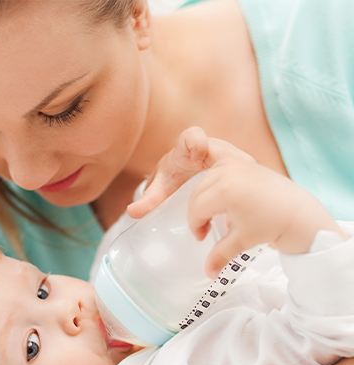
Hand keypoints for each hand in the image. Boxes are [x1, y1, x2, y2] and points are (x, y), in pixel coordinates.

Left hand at [127, 126, 253, 218]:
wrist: (187, 179)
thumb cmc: (172, 179)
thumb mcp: (161, 188)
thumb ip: (149, 199)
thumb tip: (132, 212)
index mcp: (188, 148)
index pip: (193, 136)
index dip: (196, 143)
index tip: (196, 158)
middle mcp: (211, 149)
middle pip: (223, 151)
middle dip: (223, 165)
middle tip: (220, 182)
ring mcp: (229, 159)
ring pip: (238, 163)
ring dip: (235, 178)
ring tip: (230, 198)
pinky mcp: (241, 170)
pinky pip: (246, 175)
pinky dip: (243, 189)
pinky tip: (241, 206)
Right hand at [187, 159, 347, 277]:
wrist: (298, 212)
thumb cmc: (272, 225)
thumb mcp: (241, 241)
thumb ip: (219, 256)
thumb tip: (207, 273)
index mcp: (225, 191)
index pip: (196, 209)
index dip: (195, 226)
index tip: (202, 237)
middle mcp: (228, 172)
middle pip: (196, 195)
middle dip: (197, 214)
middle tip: (206, 229)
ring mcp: (235, 164)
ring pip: (204, 182)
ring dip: (203, 199)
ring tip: (214, 215)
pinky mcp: (242, 161)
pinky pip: (216, 170)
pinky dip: (213, 183)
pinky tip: (221, 197)